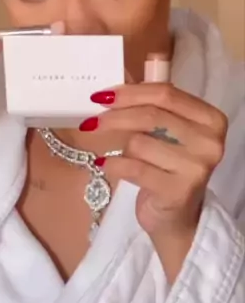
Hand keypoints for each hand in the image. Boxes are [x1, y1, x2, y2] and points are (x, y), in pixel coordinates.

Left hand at [81, 84, 227, 279]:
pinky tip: (106, 166)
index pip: (166, 93)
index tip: (101, 95)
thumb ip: (148, 106)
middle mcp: (210, 141)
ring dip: (119, 147)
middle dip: (115, 115)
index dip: (129, 92)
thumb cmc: (166, 168)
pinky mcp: (177, 191)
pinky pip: (134, 168)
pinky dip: (113, 165)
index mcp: (210, 118)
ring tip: (117, 154)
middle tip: (91, 120)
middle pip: (151, 115)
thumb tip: (111, 84)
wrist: (175, 218)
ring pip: (140, 142)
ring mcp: (197, 168)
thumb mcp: (165, 133)